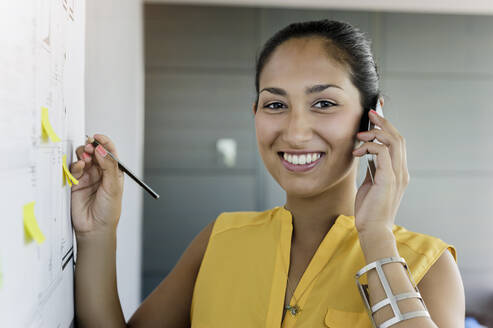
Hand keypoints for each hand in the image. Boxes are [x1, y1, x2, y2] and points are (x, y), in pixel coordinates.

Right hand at [70, 134, 123, 235]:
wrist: (95, 228)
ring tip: (85, 157)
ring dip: (83, 154)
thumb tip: (102, 150)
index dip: (104, 143)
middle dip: (92, 147)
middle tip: (90, 147)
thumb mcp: (113, 187)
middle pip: (95, 153)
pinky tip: (80, 166)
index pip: (110, 153)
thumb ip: (108, 167)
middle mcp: (101, 173)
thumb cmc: (109, 211)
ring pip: (84, 158)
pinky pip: (74, 169)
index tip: (98, 138)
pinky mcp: (76, 183)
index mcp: (114, 172)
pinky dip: (76, 164)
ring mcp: (88, 177)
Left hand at [352, 109, 409, 234]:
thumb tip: (366, 154)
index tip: (377, 113)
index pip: (397, 142)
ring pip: (394, 141)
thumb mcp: (370, 184)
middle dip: (383, 122)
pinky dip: (371, 146)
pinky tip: (358, 151)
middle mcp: (401, 171)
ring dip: (376, 132)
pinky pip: (383, 153)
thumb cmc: (369, 210)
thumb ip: (372, 169)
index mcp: (398, 172)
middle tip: (369, 112)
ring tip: (360, 134)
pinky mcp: (388, 180)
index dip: (389, 125)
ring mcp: (397, 175)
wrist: (372, 230)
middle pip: (398, 137)